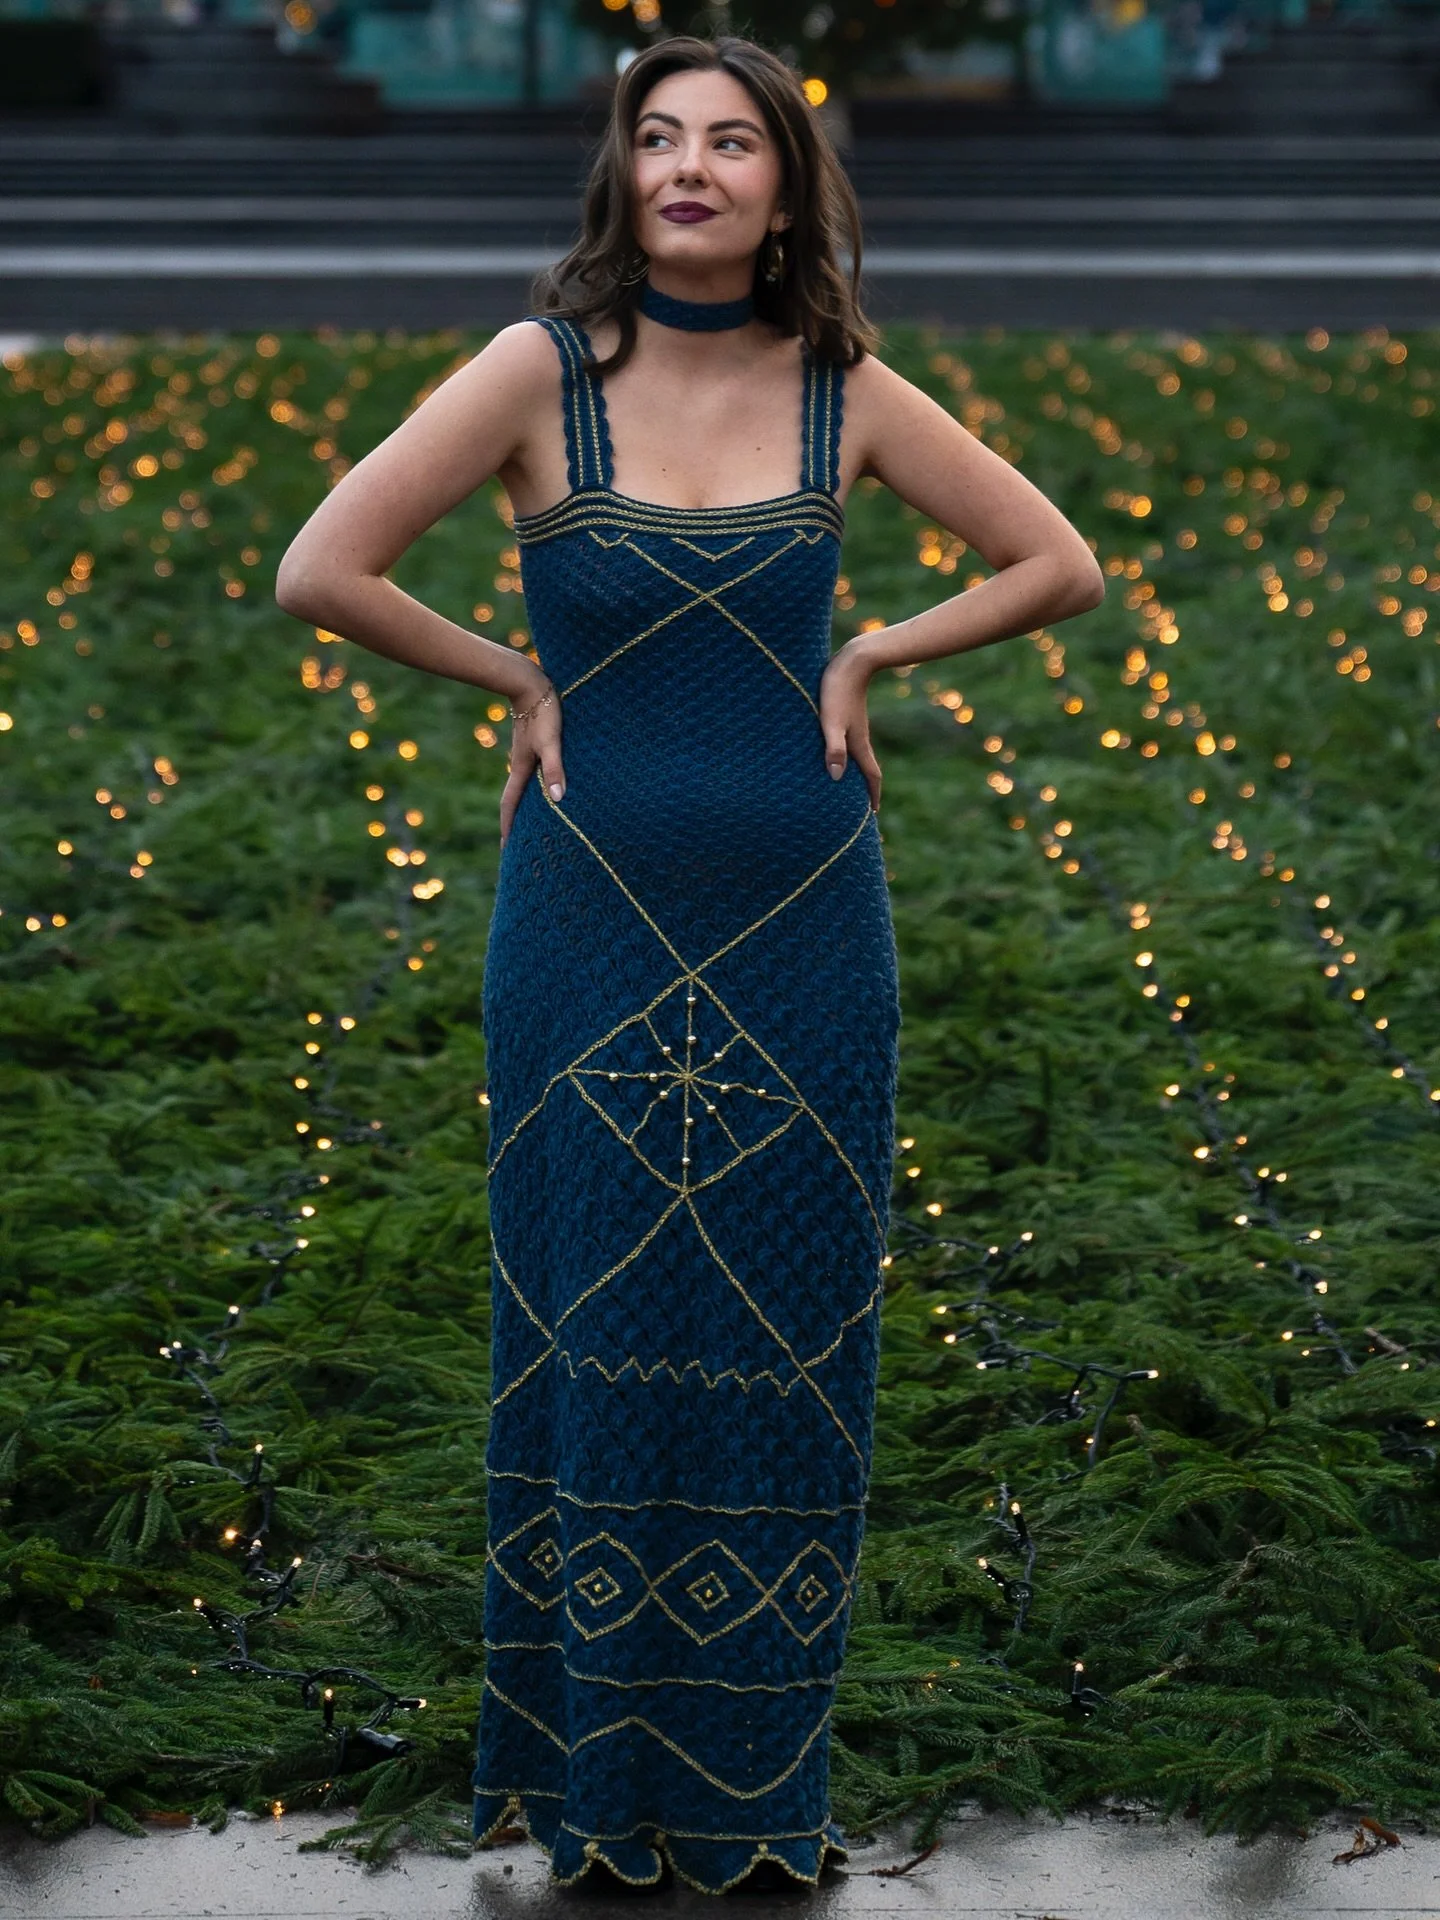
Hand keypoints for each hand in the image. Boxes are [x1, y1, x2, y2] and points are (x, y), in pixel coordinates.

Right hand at [498, 680, 564, 845]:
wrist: (531, 682)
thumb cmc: (545, 711)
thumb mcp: (552, 742)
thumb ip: (554, 769)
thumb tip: (558, 799)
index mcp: (521, 768)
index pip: (511, 804)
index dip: (509, 827)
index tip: (506, 848)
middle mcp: (522, 764)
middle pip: (515, 799)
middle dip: (514, 822)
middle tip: (515, 844)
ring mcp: (527, 754)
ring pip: (524, 787)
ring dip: (524, 806)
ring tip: (530, 823)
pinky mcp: (534, 744)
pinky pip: (532, 774)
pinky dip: (535, 787)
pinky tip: (544, 788)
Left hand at [818, 640, 881, 812]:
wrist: (852, 660)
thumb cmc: (837, 690)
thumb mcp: (831, 722)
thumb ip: (833, 748)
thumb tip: (836, 777)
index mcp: (858, 743)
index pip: (870, 775)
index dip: (872, 795)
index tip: (873, 813)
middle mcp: (859, 737)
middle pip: (866, 768)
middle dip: (867, 788)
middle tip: (862, 807)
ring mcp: (855, 726)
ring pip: (858, 755)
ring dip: (856, 772)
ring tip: (848, 785)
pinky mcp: (848, 715)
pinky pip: (850, 742)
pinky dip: (847, 755)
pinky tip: (837, 752)